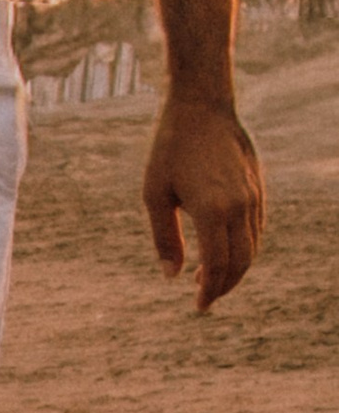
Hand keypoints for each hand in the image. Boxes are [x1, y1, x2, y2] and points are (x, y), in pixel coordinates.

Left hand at [142, 93, 264, 309]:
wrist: (202, 106)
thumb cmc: (170, 148)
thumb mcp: (154, 194)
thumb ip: (164, 237)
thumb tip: (172, 275)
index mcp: (213, 210)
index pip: (219, 265)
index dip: (210, 290)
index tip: (199, 306)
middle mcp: (240, 206)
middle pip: (241, 262)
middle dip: (224, 286)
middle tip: (205, 299)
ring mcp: (253, 196)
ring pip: (252, 246)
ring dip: (234, 268)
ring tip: (207, 277)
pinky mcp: (257, 187)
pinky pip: (256, 228)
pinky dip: (243, 247)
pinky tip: (222, 250)